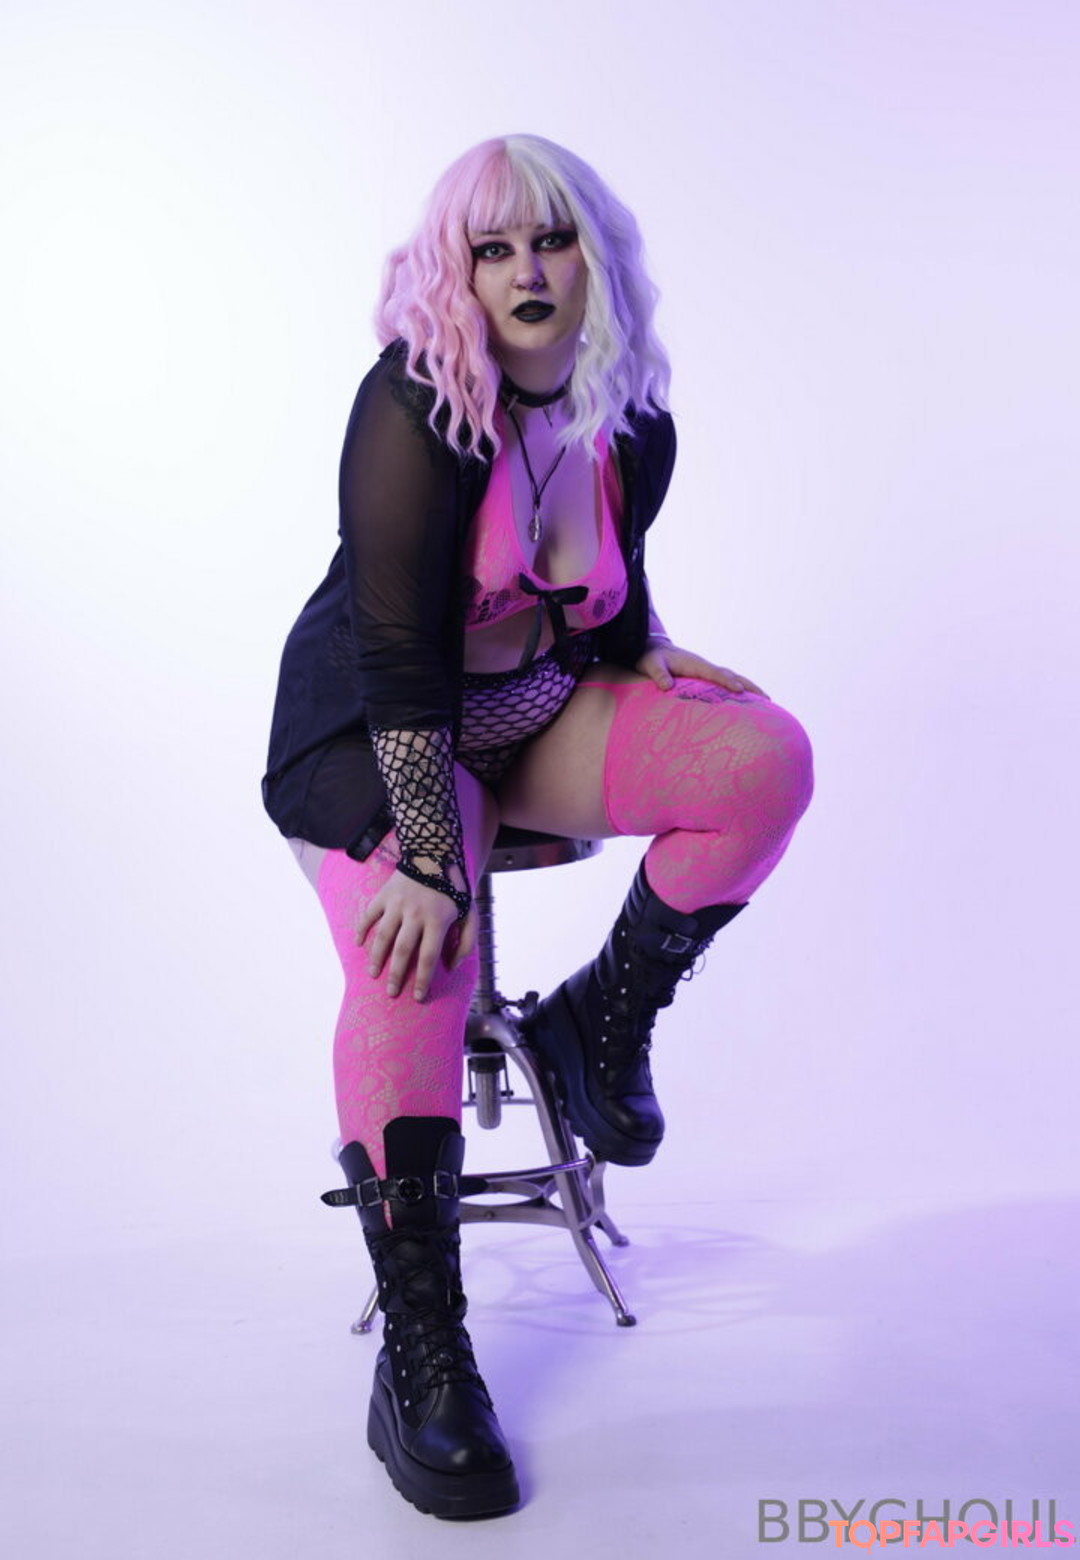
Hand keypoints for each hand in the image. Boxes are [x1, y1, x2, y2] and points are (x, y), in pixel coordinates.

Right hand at [356, 871, 476, 1002]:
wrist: (435, 853)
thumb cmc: (454, 888)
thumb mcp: (469, 914)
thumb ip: (465, 943)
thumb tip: (450, 968)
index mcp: (437, 921)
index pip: (428, 957)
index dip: (422, 979)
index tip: (417, 997)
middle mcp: (415, 914)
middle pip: (403, 951)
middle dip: (396, 975)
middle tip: (391, 992)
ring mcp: (397, 904)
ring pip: (383, 936)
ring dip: (376, 957)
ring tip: (373, 974)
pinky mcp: (384, 895)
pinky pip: (369, 915)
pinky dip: (361, 929)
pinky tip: (358, 944)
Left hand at [635, 638, 768, 696]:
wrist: (652, 649)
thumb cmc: (651, 658)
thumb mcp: (651, 665)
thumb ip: (658, 674)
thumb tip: (666, 686)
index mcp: (694, 663)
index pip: (715, 673)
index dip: (727, 681)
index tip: (739, 690)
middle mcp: (705, 666)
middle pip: (732, 675)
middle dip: (749, 686)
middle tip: (767, 699)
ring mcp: (707, 671)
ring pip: (733, 678)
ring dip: (749, 688)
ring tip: (767, 701)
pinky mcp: (706, 677)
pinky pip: (726, 683)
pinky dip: (739, 690)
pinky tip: (748, 702)